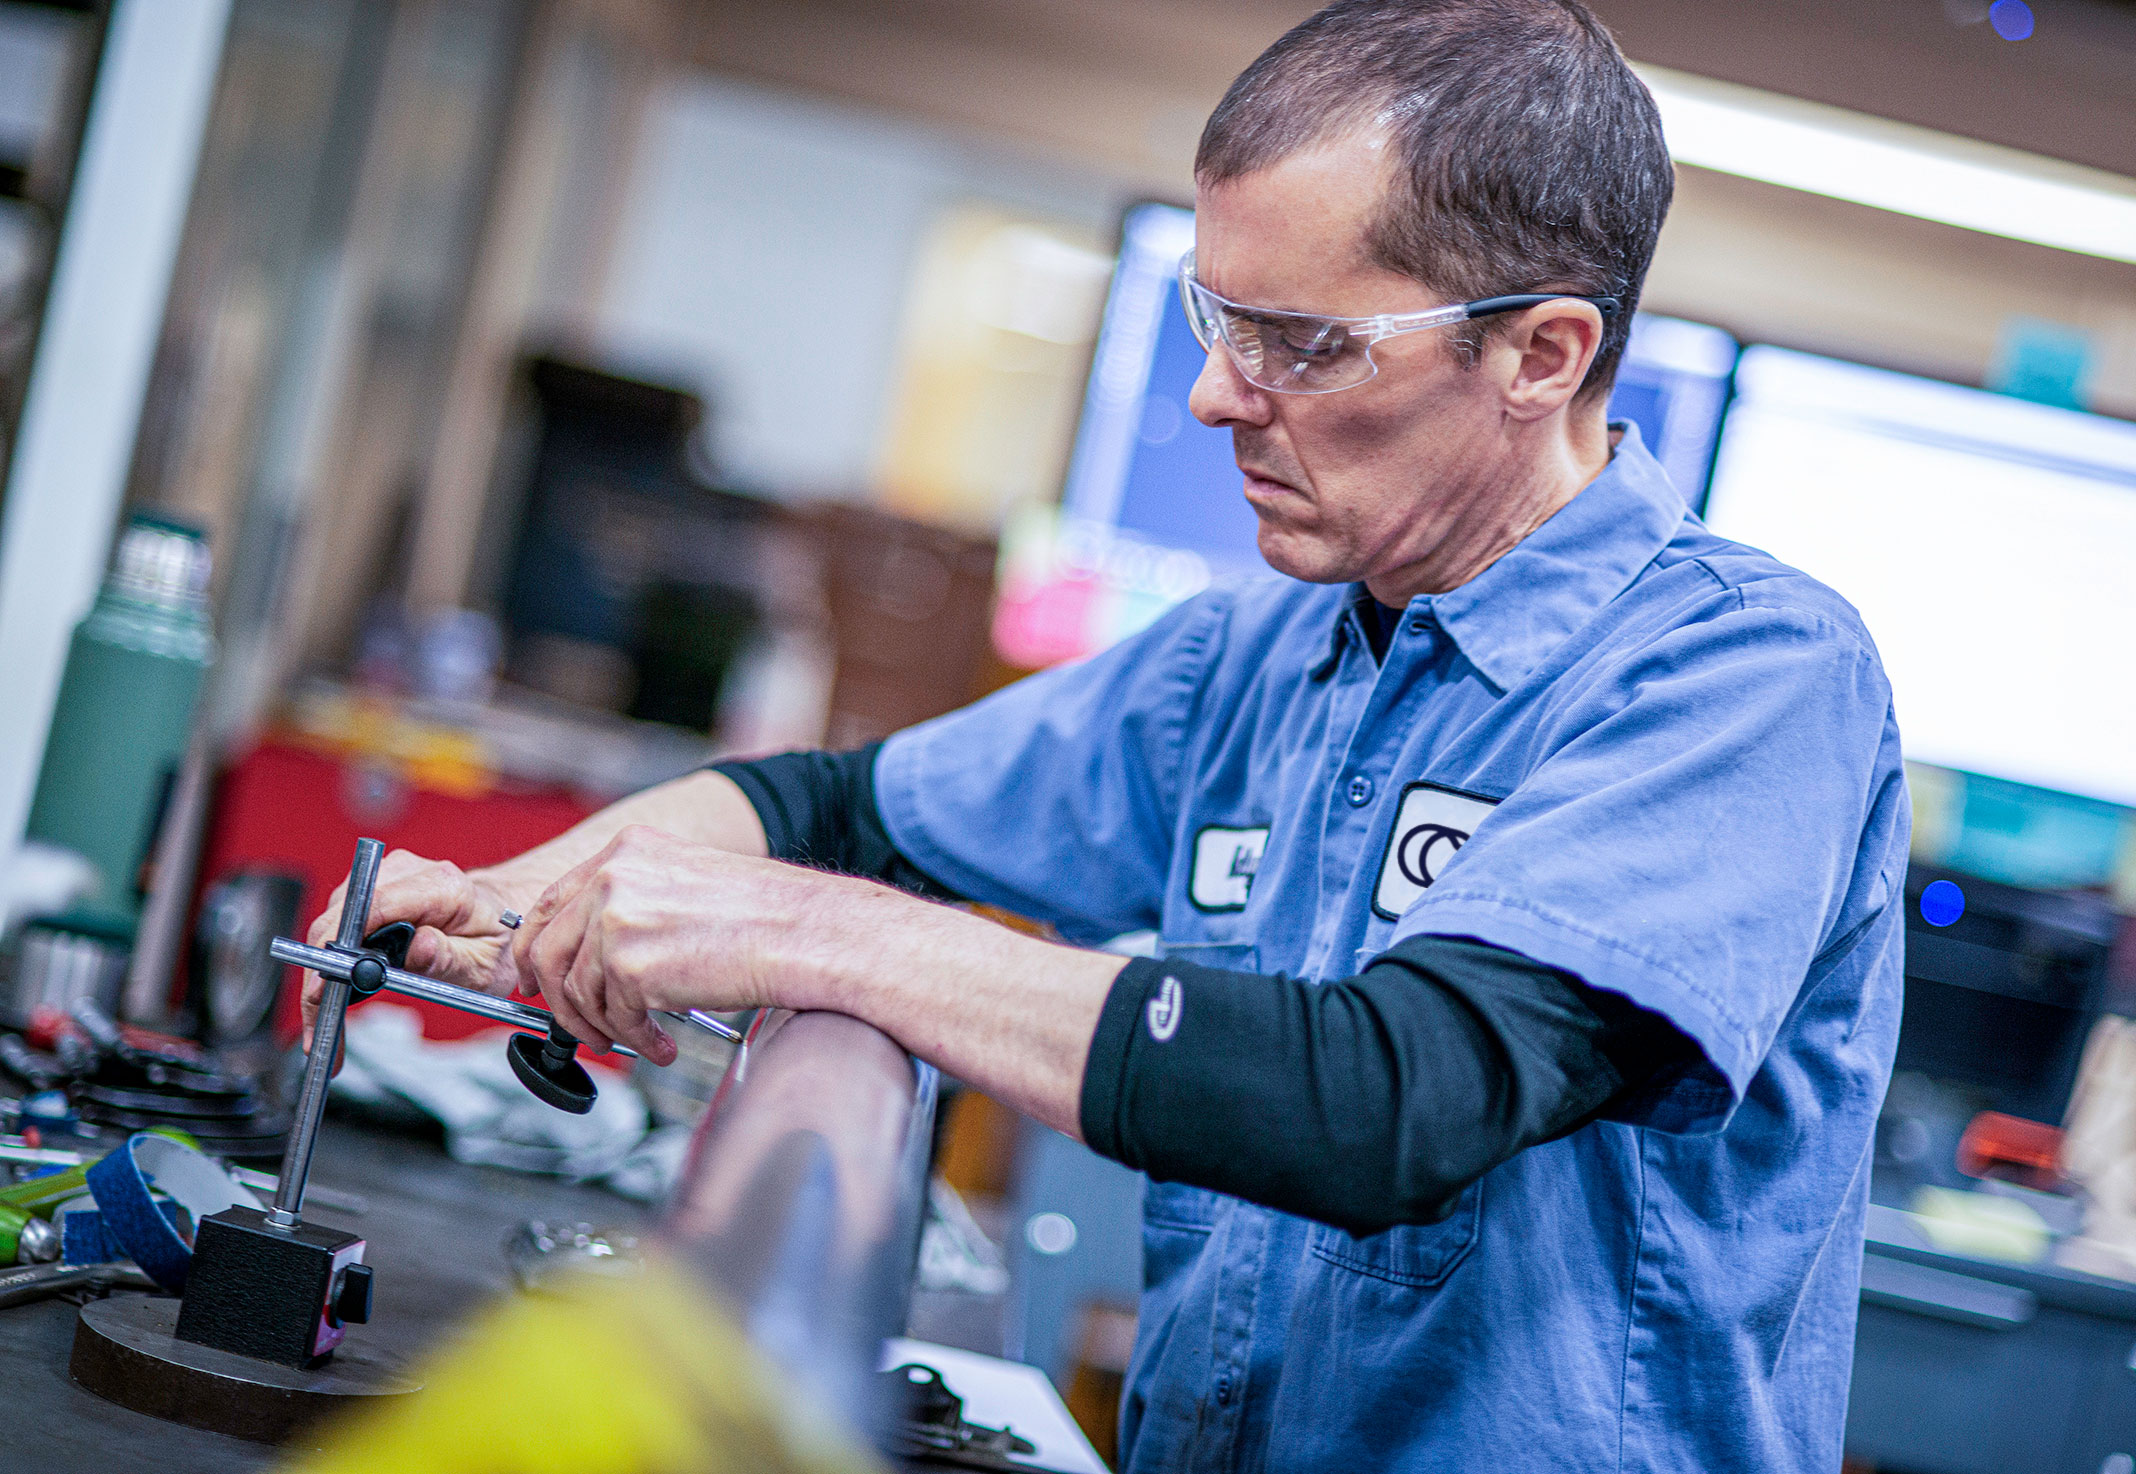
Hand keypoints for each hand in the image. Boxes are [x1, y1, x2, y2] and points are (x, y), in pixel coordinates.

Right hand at [299, 849, 530, 1051]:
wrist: (504, 913)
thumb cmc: (498, 939)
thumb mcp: (485, 962)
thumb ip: (450, 958)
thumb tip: (417, 949)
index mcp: (442, 885)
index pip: (374, 907)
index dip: (340, 949)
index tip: (322, 990)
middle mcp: (408, 871)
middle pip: (342, 917)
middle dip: (322, 972)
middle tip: (319, 1028)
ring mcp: (386, 875)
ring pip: (332, 923)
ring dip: (324, 971)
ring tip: (328, 1020)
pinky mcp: (372, 887)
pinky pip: (339, 923)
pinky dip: (332, 960)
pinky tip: (337, 993)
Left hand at [509, 825, 864, 1065]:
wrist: (806, 931)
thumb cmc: (765, 913)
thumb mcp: (684, 882)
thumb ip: (631, 904)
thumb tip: (591, 954)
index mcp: (625, 851)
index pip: (550, 902)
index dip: (536, 947)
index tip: (537, 978)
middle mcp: (612, 877)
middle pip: (546, 949)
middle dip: (556, 999)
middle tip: (576, 1026)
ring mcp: (616, 919)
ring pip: (577, 991)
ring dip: (604, 1027)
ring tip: (636, 1040)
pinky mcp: (629, 964)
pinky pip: (614, 1017)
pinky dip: (635, 1040)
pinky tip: (661, 1045)